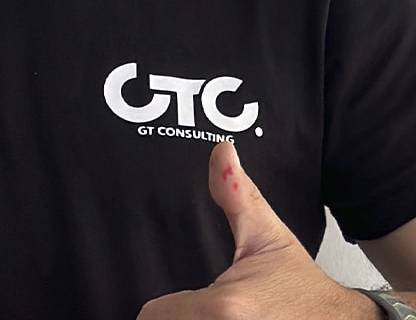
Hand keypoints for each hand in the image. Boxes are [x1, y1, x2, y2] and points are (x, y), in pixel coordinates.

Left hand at [137, 142, 378, 318]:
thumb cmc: (300, 286)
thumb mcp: (267, 235)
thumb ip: (236, 193)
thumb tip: (222, 152)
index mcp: (226, 307)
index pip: (155, 315)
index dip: (160, 304)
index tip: (171, 297)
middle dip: (177, 316)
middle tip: (189, 305)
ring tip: (200, 314)